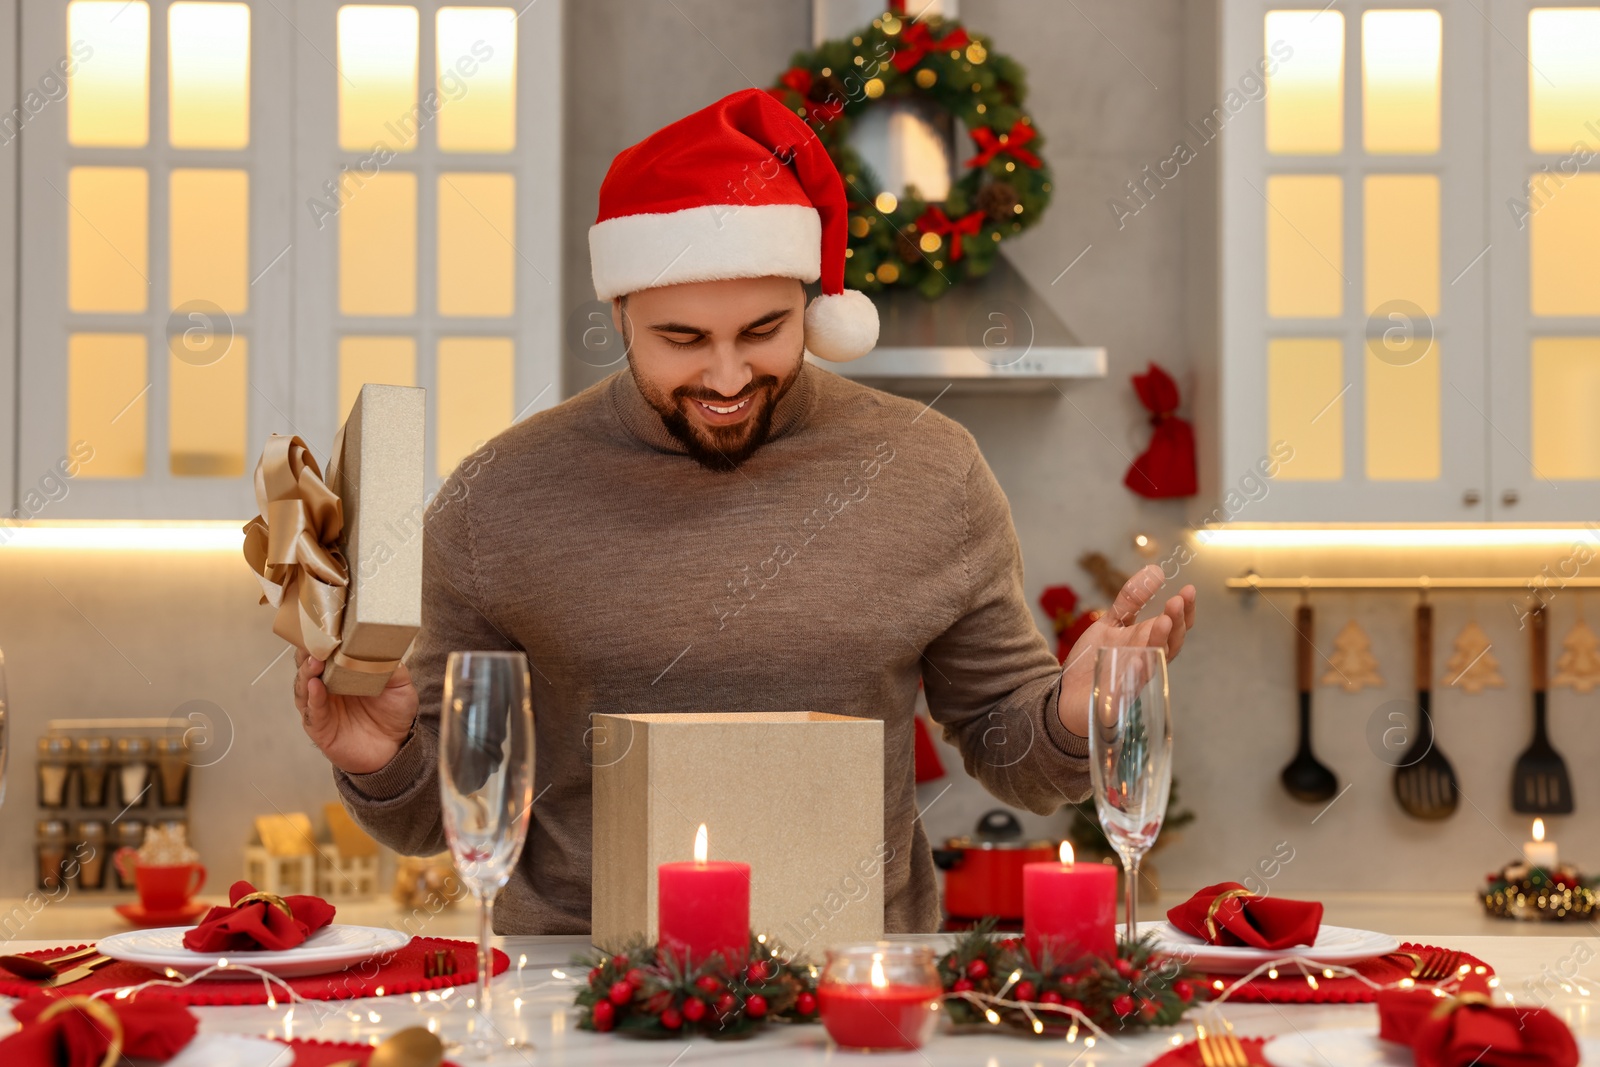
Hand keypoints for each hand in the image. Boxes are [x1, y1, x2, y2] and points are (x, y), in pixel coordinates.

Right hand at [294, 650, 419, 774]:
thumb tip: (387, 645)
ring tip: (315, 661)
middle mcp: (327, 686)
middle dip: (308, 650)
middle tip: (315, 640)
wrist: (395, 748)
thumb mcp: (400, 685)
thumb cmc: (393, 713)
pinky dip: (313, 698)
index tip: (326, 624)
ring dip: (306, 672)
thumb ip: (392, 666)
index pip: (325, 650)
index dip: (323, 638)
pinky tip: (315, 687)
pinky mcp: (319, 726)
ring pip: (304, 685)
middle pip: (307, 663)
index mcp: (342, 672)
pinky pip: (312, 710)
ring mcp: (321, 706)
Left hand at [1056, 564, 1195, 736]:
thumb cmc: (1095, 660)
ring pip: (1155, 662)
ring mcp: (1133, 679)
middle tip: (1176, 601)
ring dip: (1161, 642)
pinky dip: (1137, 673)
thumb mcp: (1110, 623)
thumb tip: (1155, 571)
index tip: (1188, 590)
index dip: (1184, 611)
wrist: (1067, 694)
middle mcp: (1146, 661)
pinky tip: (1140, 658)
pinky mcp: (1117, 698)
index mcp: (1146, 643)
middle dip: (1176, 622)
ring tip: (1164, 621)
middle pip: (1171, 643)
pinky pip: (1131, 686)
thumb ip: (1130, 601)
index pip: (1174, 627)